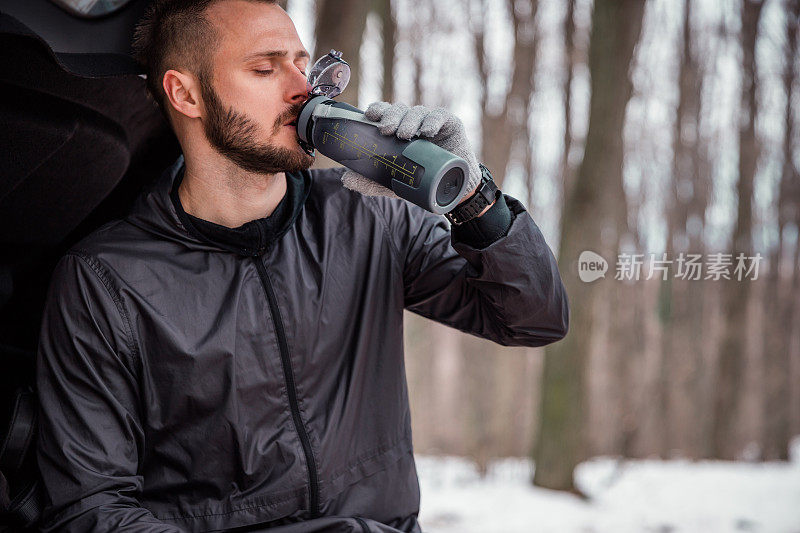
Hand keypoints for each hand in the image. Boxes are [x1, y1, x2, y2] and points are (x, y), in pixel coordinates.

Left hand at [341, 102, 481, 199]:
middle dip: (391, 116)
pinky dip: (432, 121)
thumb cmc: (421, 180)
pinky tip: (427, 131)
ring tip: (405, 135)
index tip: (370, 116)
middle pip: (399, 110)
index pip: (385, 113)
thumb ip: (370, 181)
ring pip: (418, 112)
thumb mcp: (393, 183)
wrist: (452, 188)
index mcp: (397, 130)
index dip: (377, 110)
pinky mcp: (450, 124)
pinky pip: (440, 116)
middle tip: (386, 129)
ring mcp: (431, 121)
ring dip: (409, 121)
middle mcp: (412, 122)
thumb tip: (345, 179)